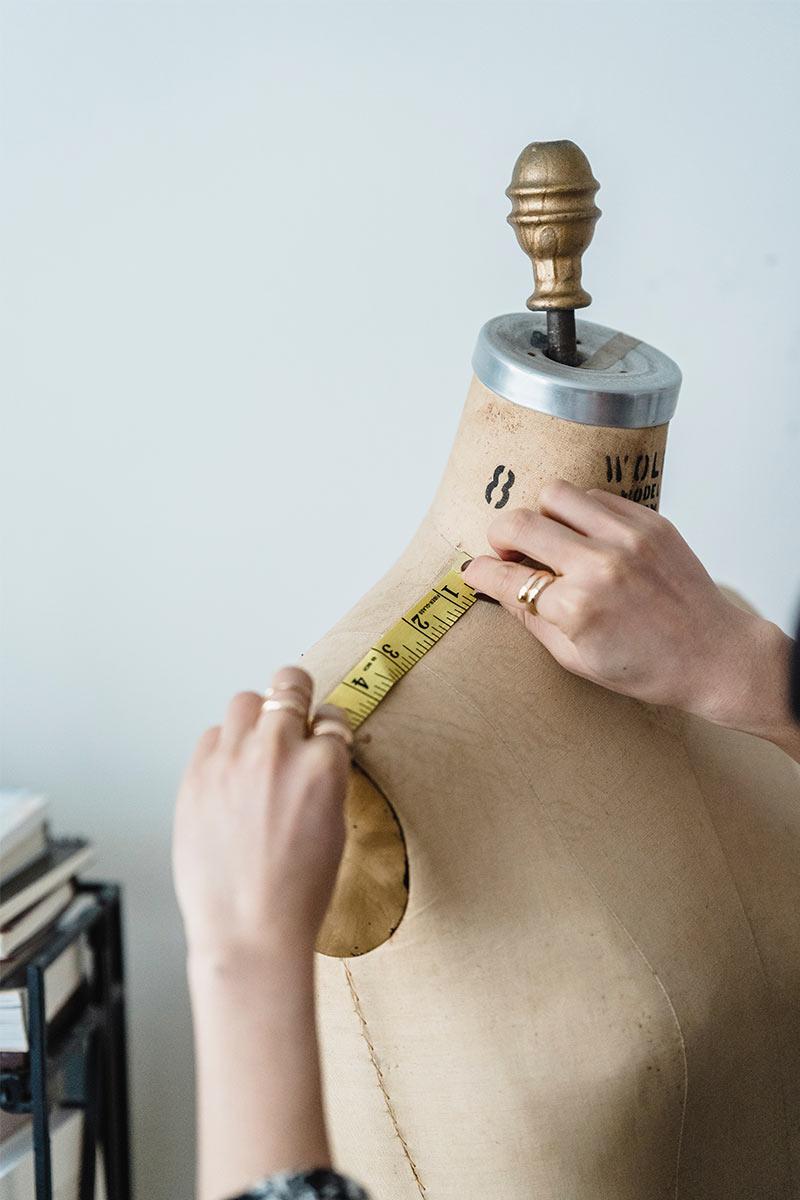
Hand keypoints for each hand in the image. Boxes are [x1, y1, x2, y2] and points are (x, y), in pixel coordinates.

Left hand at [172, 666, 351, 963]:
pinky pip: (211, 737)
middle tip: (290, 706)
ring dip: (255, 716)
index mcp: (323, 766)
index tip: (321, 730)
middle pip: (287, 685)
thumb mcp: (335, 827)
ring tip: (255, 742)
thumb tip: (315, 752)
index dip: (327, 724)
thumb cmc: (297, 892)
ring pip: (244, 701)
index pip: (331, 716)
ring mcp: (233, 761)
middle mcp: (278, 752)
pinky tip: (229, 774)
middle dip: (293, 695)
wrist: (250, 929)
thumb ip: (324, 778)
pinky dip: (222, 748)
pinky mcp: (197, 775)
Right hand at [461, 479, 765, 723]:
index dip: (481, 573)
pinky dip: (581, 513)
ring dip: (542, 516)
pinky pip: (596, 496)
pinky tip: (588, 537)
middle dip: (501, 537)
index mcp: (576, 608)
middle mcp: (599, 566)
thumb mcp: (575, 659)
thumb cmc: (649, 667)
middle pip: (519, 524)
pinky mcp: (650, 522)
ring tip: (552, 540)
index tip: (474, 570)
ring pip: (555, 494)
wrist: (714, 655)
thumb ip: (529, 617)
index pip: (505, 577)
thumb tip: (491, 583)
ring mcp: (627, 538)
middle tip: (509, 552)